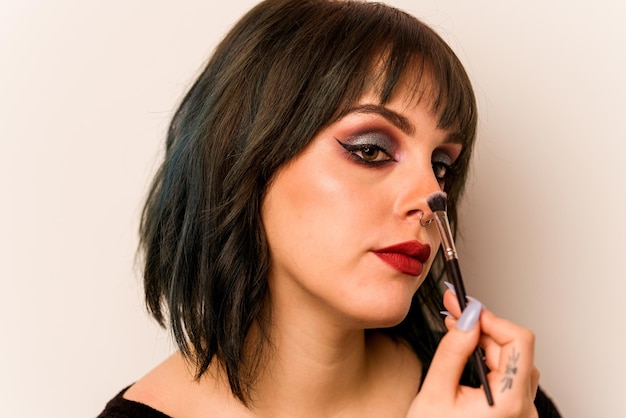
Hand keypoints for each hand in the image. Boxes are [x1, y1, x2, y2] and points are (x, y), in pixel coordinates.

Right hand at [406, 290, 539, 416]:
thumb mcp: (435, 392)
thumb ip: (452, 351)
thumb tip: (467, 319)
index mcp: (510, 403)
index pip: (519, 340)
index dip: (492, 318)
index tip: (466, 308)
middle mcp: (524, 408)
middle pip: (514, 347)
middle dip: (482, 325)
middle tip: (453, 309)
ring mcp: (522, 412)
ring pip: (513, 359)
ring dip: (486, 340)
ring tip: (457, 329)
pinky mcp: (514, 412)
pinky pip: (509, 374)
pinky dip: (489, 357)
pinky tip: (468, 351)